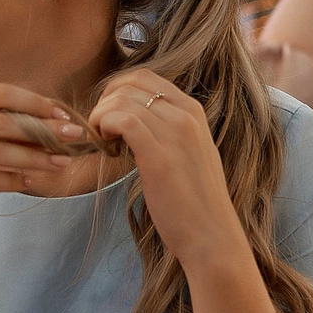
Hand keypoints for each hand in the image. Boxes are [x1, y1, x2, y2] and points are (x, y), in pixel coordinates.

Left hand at [85, 69, 252, 276]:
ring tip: (104, 140)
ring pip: (122, 100)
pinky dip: (104, 126)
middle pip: (130, 84)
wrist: (211, 235)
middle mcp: (187, 115)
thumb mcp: (188, 153)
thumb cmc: (194, 202)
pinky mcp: (159, 154)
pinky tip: (107, 146)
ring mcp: (175, 132)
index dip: (117, 90)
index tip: (109, 113)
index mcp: (193, 112)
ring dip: (101, 116)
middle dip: (105, 101)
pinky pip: (121, 120)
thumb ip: (168, 131)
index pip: (145, 77)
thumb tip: (134, 120)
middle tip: (101, 128)